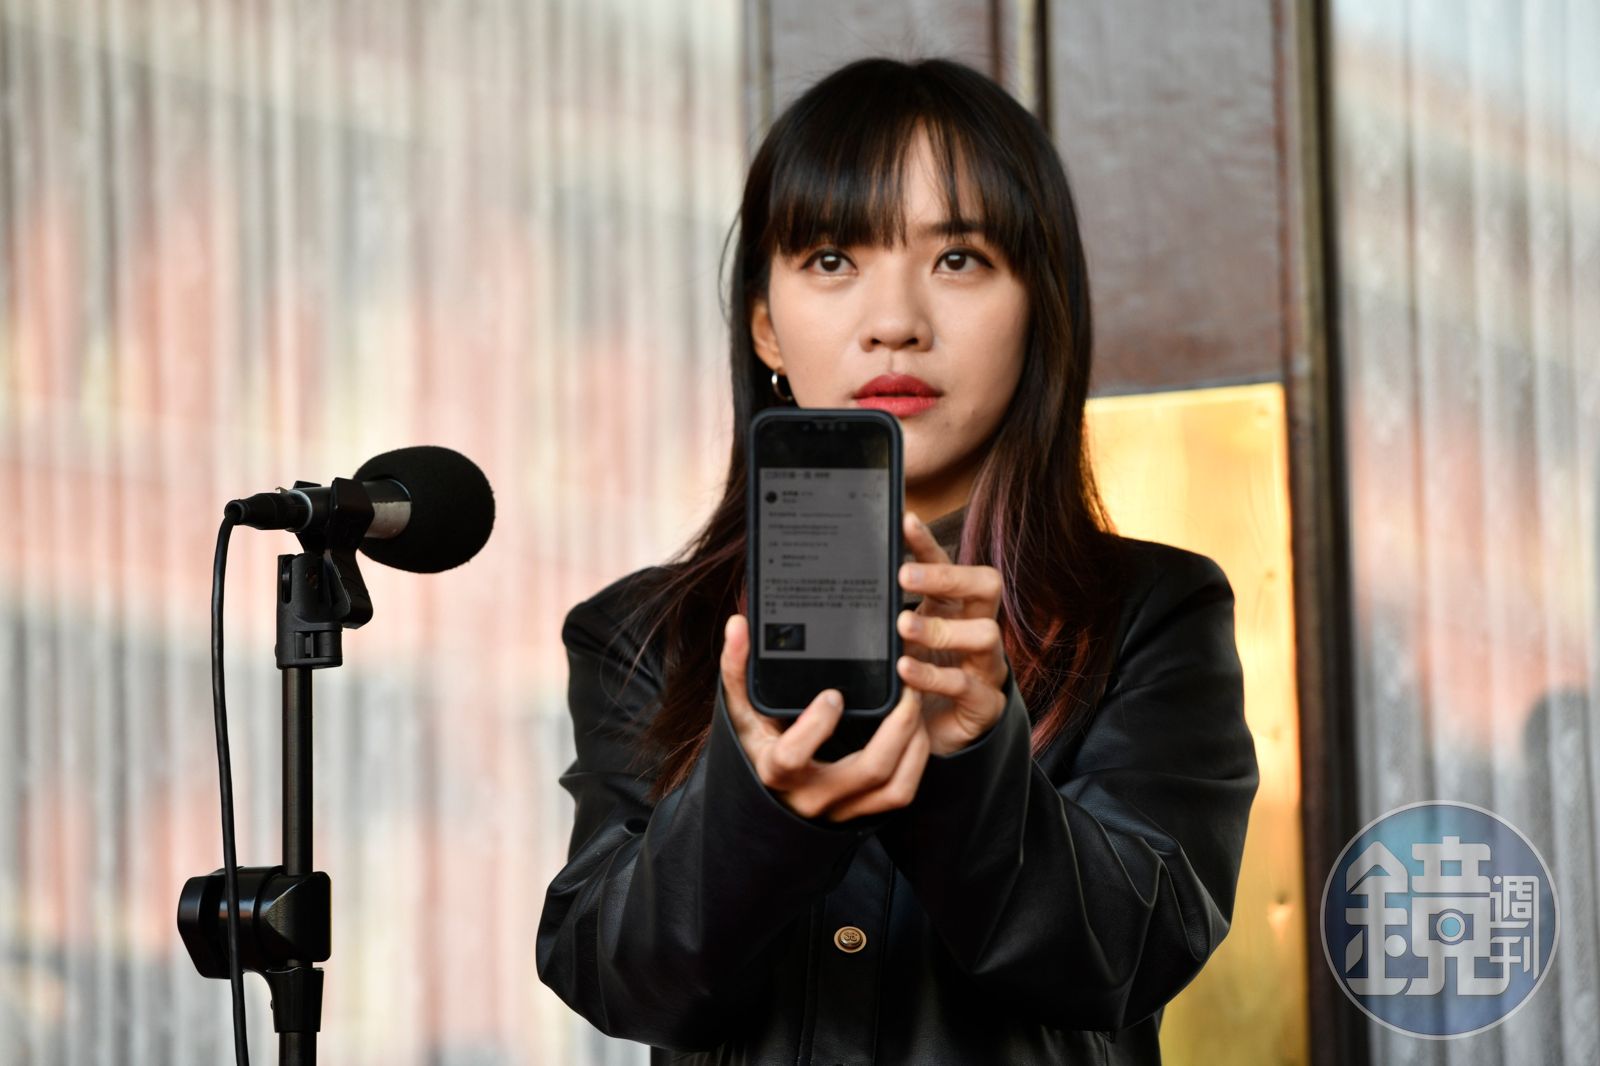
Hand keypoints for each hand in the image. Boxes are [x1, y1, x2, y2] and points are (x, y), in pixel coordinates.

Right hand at [720, 613, 930, 822]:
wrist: (769, 798)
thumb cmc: (756, 747)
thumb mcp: (742, 711)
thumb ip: (738, 669)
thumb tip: (738, 625)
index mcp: (775, 771)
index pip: (792, 757)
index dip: (816, 725)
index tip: (833, 694)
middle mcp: (811, 797)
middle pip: (868, 771)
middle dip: (898, 726)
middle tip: (906, 688)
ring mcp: (841, 808)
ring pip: (895, 788)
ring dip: (914, 743)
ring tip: (915, 704)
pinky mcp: (863, 811)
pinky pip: (901, 792)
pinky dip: (916, 759)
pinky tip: (914, 727)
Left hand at [896, 511, 1010, 755]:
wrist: (930, 736)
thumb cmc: (912, 679)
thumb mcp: (895, 642)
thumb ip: (882, 615)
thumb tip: (843, 579)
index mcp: (954, 608)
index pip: (949, 564)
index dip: (929, 543)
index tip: (904, 521)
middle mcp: (976, 629)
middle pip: (985, 587)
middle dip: (947, 577)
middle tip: (904, 576)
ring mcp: (986, 666)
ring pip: (985, 634)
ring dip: (940, 628)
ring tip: (903, 627)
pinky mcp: (984, 704)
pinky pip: (967, 685)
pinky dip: (934, 676)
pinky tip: (905, 670)